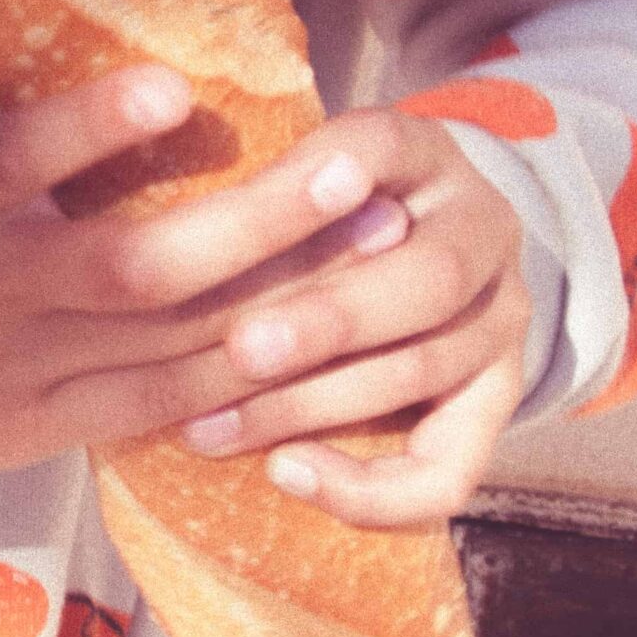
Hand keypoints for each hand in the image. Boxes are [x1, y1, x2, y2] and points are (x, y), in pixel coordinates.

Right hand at [0, 43, 439, 479]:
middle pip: (135, 263)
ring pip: (170, 341)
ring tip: (377, 245)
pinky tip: (314, 343)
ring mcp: (23, 363)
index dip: (92, 126)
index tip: (174, 84)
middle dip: (255, 222)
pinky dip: (235, 384)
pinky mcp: (43, 423)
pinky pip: (156, 409)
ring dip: (283, 297)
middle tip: (351, 169)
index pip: (13, 159)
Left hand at [172, 107, 530, 530]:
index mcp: (421, 152)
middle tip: (238, 349)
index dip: (324, 179)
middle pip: (425, 281)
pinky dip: (370, 486)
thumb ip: (243, 187)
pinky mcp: (498, 396)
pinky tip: (287, 473)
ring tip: (209, 428)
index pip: (383, 150)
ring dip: (310, 406)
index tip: (262, 205)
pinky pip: (451, 468)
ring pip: (423, 369)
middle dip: (326, 320)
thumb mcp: (291, 170)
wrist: (423, 241)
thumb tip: (134, 208)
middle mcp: (481, 227)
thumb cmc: (319, 206)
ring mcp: (502, 315)